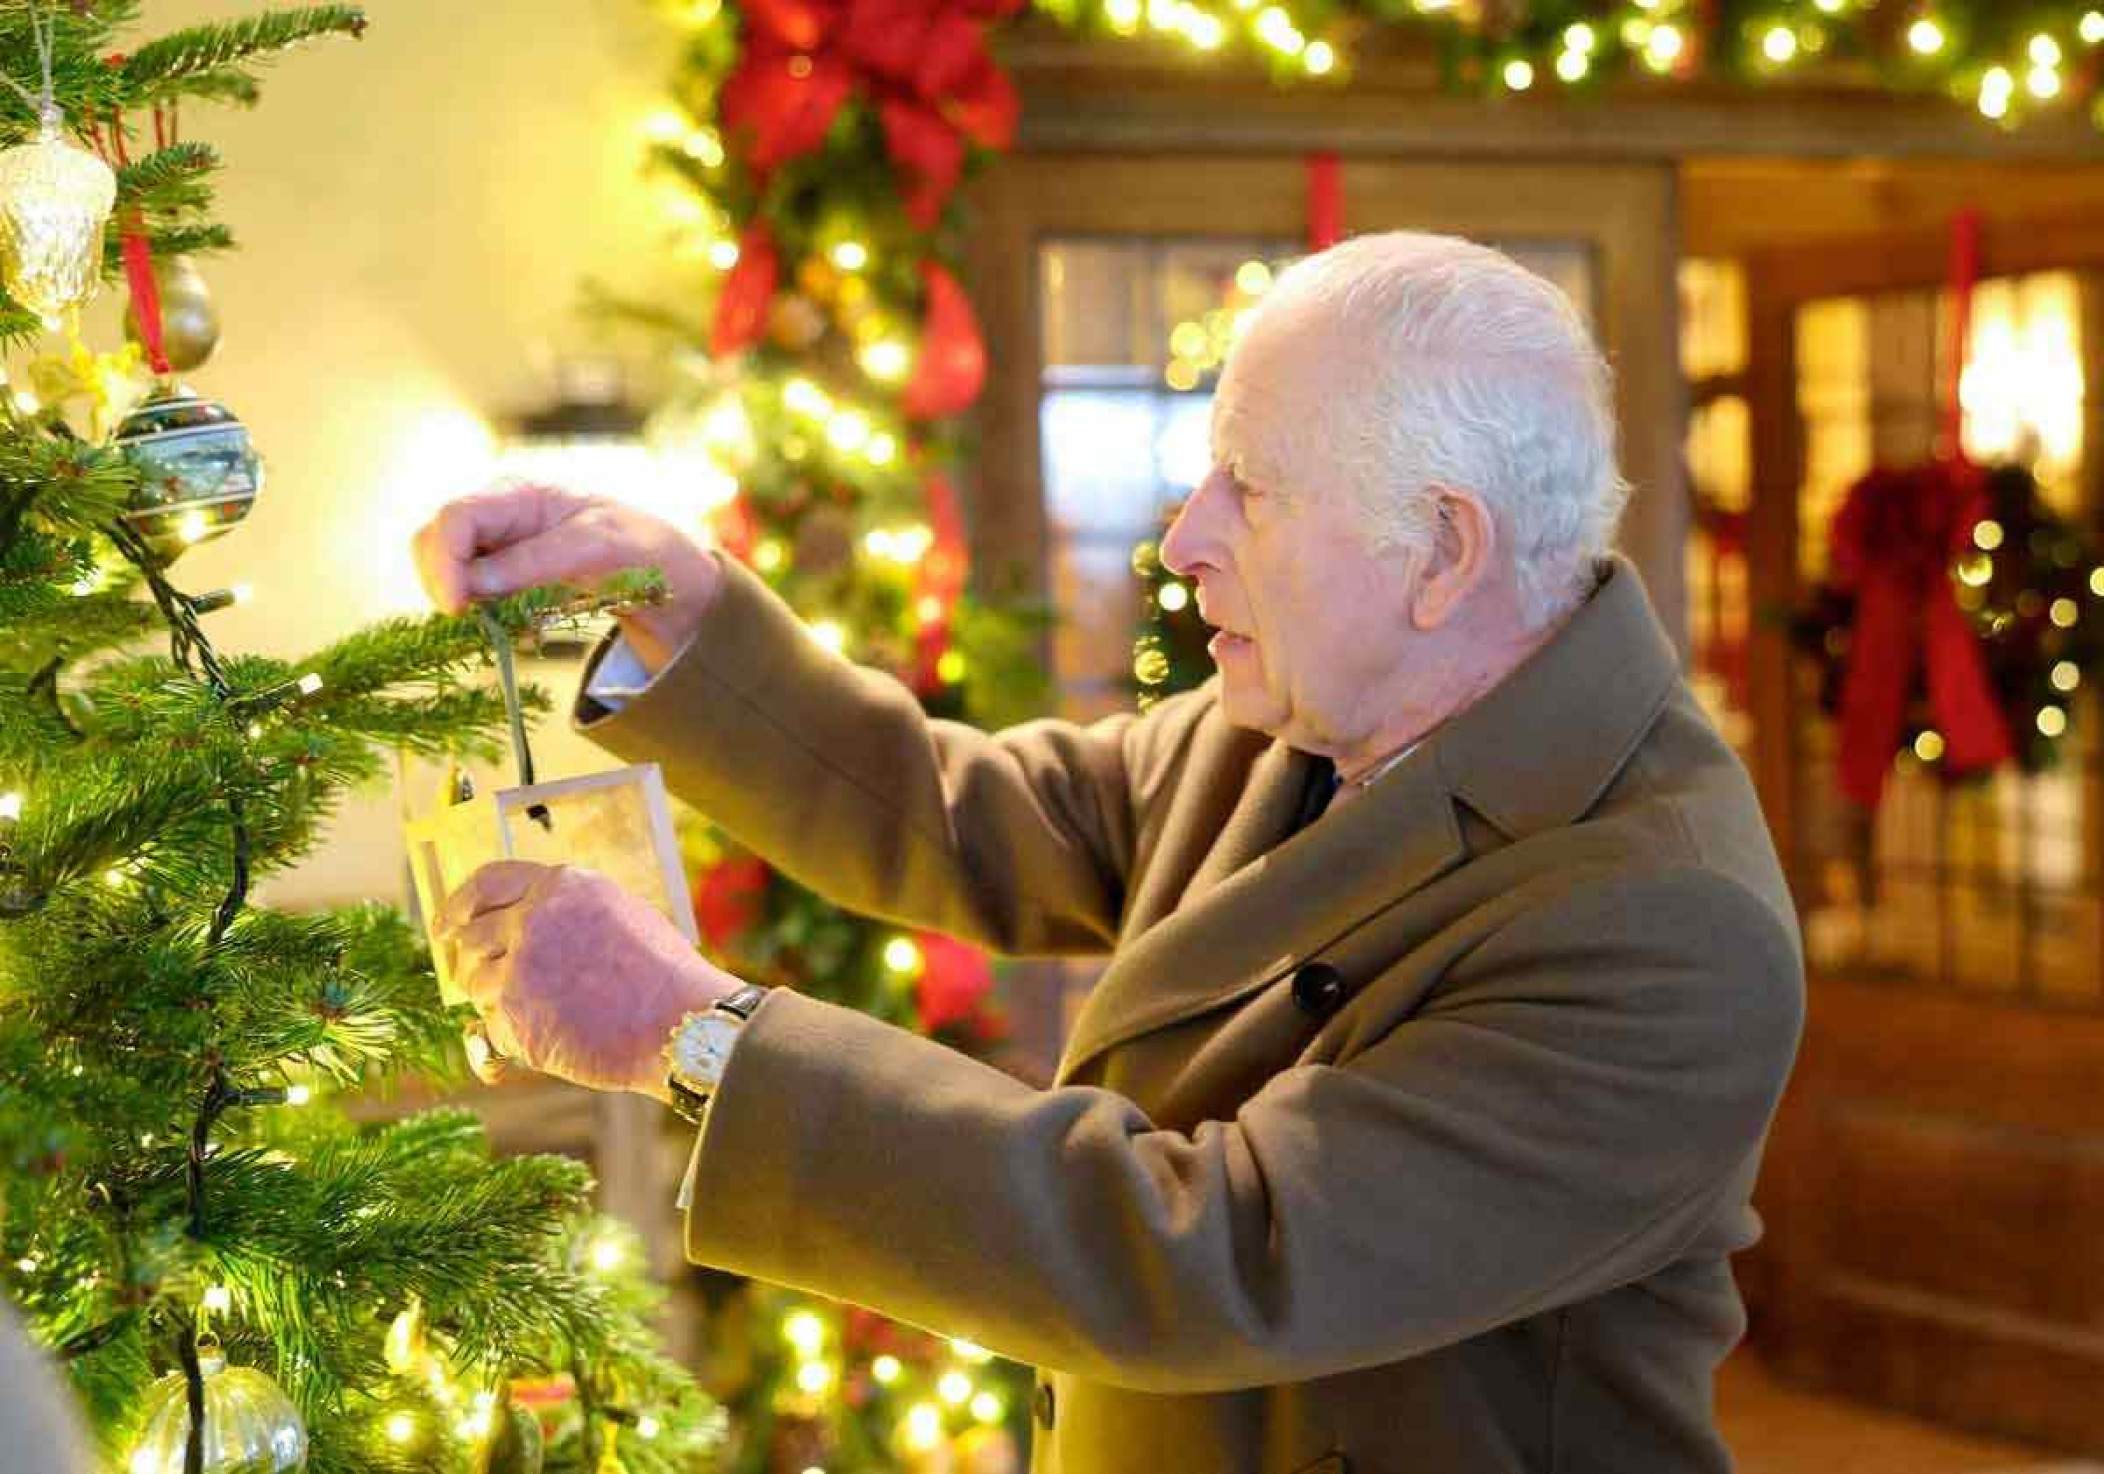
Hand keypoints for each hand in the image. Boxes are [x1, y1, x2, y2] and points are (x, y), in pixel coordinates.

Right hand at [412, 483, 724, 673]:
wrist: (668, 577)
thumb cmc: (640, 547)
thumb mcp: (600, 547)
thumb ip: (537, 561)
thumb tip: (474, 584)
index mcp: (519, 495)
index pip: (455, 518)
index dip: (445, 561)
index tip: (458, 607)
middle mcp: (498, 518)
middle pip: (435, 544)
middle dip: (445, 584)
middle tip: (478, 621)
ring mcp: (498, 550)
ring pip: (449, 576)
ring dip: (468, 606)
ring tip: (516, 622)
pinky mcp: (506, 582)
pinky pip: (475, 601)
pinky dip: (489, 620)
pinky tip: (525, 629)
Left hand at [432, 860, 743, 1098]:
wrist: (684, 1025)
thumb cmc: (664, 978)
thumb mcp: (619, 917)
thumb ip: (567, 914)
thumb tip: (517, 930)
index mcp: (564, 886)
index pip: (487, 881)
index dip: (458, 904)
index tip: (444, 927)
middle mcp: (535, 918)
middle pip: (469, 936)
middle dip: (468, 962)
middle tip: (478, 981)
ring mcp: (520, 967)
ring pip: (476, 984)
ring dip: (496, 1002)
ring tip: (540, 1013)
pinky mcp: (515, 1016)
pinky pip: (491, 1028)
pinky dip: (511, 1039)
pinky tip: (551, 1040)